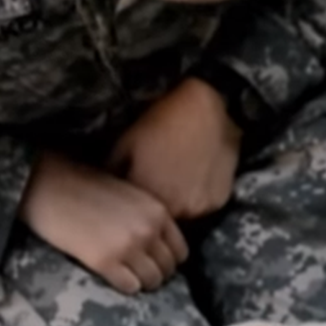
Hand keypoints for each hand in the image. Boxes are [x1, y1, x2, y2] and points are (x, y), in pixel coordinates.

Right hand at [19, 151, 188, 293]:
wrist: (50, 185)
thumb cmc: (86, 185)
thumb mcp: (130, 193)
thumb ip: (148, 216)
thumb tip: (158, 243)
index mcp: (158, 210)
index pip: (180, 250)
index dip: (167, 260)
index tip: (153, 262)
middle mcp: (149, 230)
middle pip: (168, 269)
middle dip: (155, 273)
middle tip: (138, 273)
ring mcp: (129, 246)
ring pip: (151, 281)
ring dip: (141, 283)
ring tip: (126, 277)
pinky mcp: (105, 261)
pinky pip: (129, 287)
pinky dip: (124, 286)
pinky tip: (112, 276)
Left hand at [112, 77, 242, 219]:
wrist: (205, 106)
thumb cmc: (161, 121)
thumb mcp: (126, 144)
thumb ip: (113, 175)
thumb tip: (105, 193)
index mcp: (148, 198)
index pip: (134, 217)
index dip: (132, 206)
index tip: (132, 192)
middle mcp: (176, 210)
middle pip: (160, 219)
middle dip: (154, 206)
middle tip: (156, 181)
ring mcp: (201, 207)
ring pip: (183, 214)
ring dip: (177, 202)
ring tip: (177, 175)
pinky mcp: (220, 200)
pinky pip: (203, 205)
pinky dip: (198, 195)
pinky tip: (196, 172)